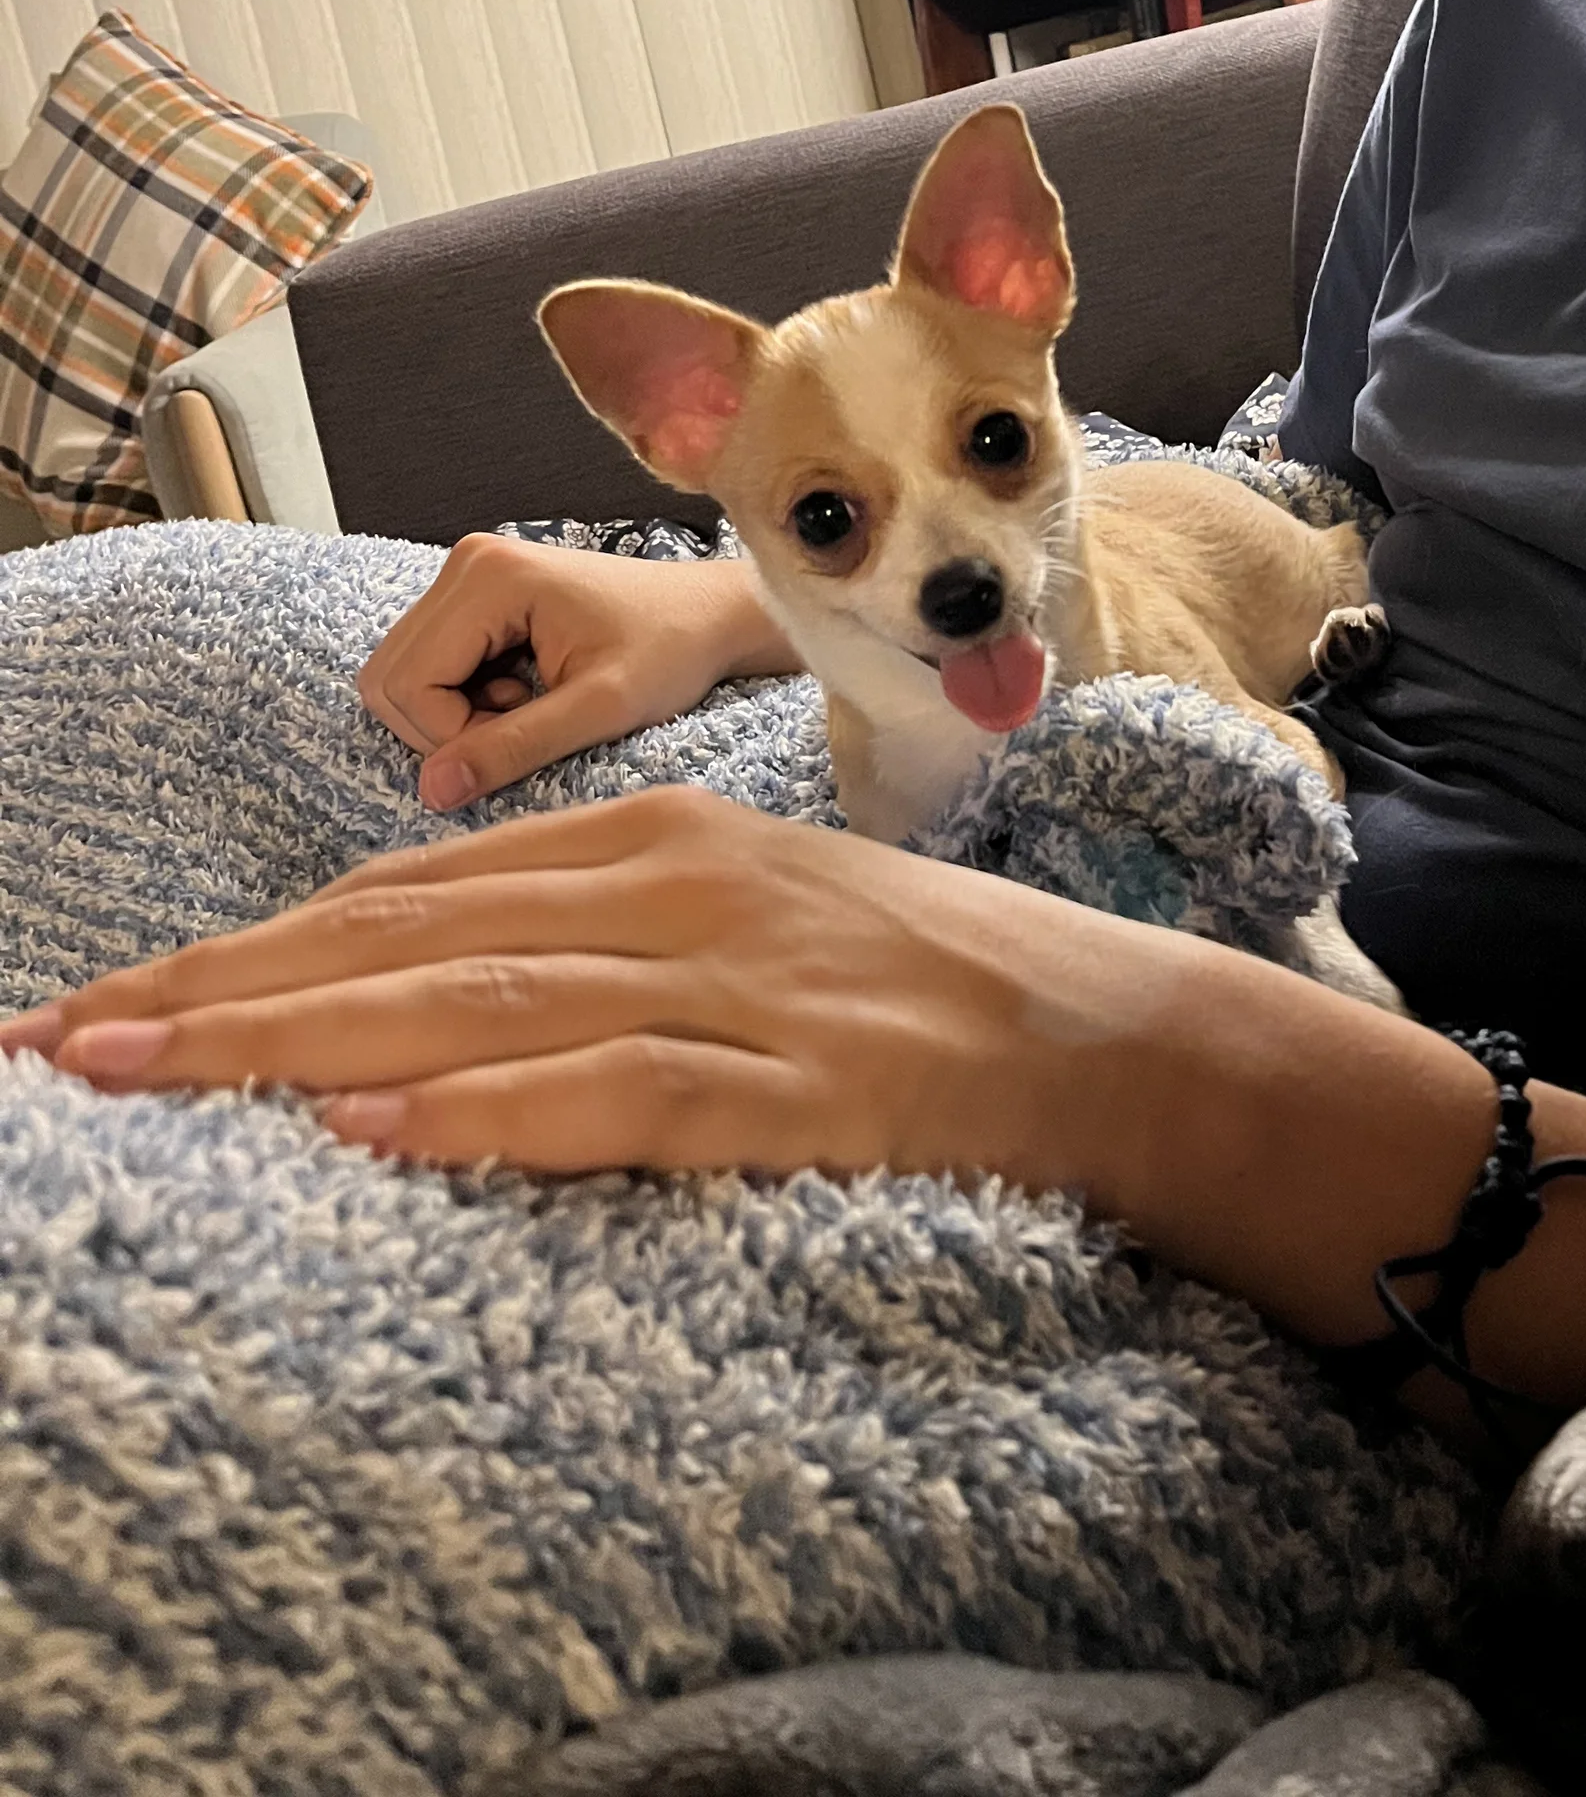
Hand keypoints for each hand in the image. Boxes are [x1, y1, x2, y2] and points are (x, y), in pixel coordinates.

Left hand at [0, 792, 1557, 1388]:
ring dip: (303, 1044)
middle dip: (227, 988)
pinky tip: (382, 1130)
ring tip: (159, 1071)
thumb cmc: (909, 978)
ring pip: (482, 1001)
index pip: (413, 882)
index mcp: (656, 833)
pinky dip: (489, 1110)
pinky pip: (617, 1093)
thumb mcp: (738, 914)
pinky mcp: (792, 1076)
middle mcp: (677, 884)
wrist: (1104, 1028)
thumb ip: (590, 930)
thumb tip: (420, 990)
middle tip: (72, 1040)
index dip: (255, 941)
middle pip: (412, 933)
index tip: (123, 991)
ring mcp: (735, 978)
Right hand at [360, 536, 801, 811]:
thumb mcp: (602, 709)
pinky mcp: (475, 595)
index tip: (520, 741)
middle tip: (523, 729)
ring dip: (454, 717)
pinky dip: (464, 700)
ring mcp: (467, 574)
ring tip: (529, 709)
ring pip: (404, 677)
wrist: (708, 616)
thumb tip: (433, 790)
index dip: (451, 738)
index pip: (409, 684)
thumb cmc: (671, 651)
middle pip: (390, 679)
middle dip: (444, 729)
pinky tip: (523, 693)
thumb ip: (517, 746)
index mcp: (491, 576)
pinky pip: (429, 667)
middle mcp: (466, 562)